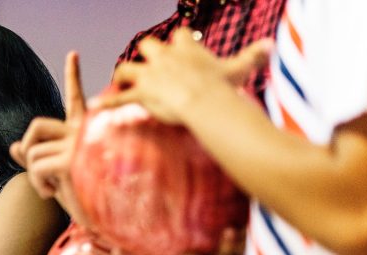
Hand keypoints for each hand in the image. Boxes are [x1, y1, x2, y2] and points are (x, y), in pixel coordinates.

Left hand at [10, 51, 87, 220]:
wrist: (101, 222)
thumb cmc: (83, 200)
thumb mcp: (56, 176)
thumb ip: (36, 159)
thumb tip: (13, 146)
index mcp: (85, 131)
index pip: (75, 100)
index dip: (73, 76)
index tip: (73, 54)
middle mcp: (85, 132)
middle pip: (36, 125)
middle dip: (26, 148)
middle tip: (34, 168)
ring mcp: (80, 144)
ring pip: (33, 150)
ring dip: (33, 176)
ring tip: (51, 190)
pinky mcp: (72, 160)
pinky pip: (36, 165)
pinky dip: (37, 183)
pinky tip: (53, 194)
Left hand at [103, 30, 272, 123]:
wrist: (204, 100)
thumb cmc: (221, 85)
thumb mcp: (239, 68)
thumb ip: (253, 55)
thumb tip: (271, 45)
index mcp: (186, 48)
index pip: (180, 36)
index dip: (180, 42)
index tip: (182, 47)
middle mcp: (164, 57)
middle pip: (148, 45)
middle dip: (148, 54)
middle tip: (149, 65)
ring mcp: (150, 74)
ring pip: (127, 67)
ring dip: (123, 75)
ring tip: (120, 82)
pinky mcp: (140, 93)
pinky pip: (118, 97)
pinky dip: (106, 102)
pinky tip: (94, 105)